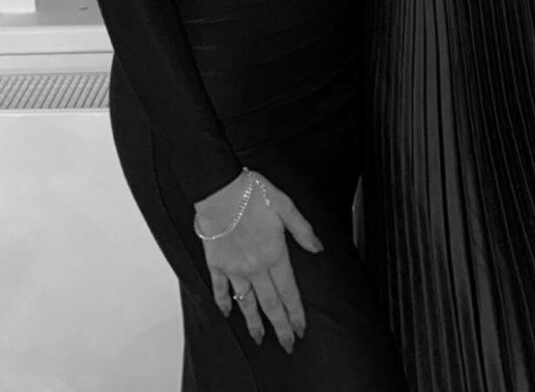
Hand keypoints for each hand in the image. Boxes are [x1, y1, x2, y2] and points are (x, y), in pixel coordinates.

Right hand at [195, 170, 322, 351]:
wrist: (219, 188)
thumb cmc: (253, 192)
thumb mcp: (286, 205)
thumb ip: (303, 230)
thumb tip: (318, 248)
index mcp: (275, 254)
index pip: (289, 292)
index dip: (296, 313)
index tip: (301, 329)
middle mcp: (255, 267)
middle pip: (270, 304)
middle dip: (281, 327)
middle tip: (288, 345)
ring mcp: (234, 268)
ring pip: (246, 302)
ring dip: (254, 323)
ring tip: (260, 339)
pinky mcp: (216, 264)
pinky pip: (221, 289)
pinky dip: (224, 303)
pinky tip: (228, 313)